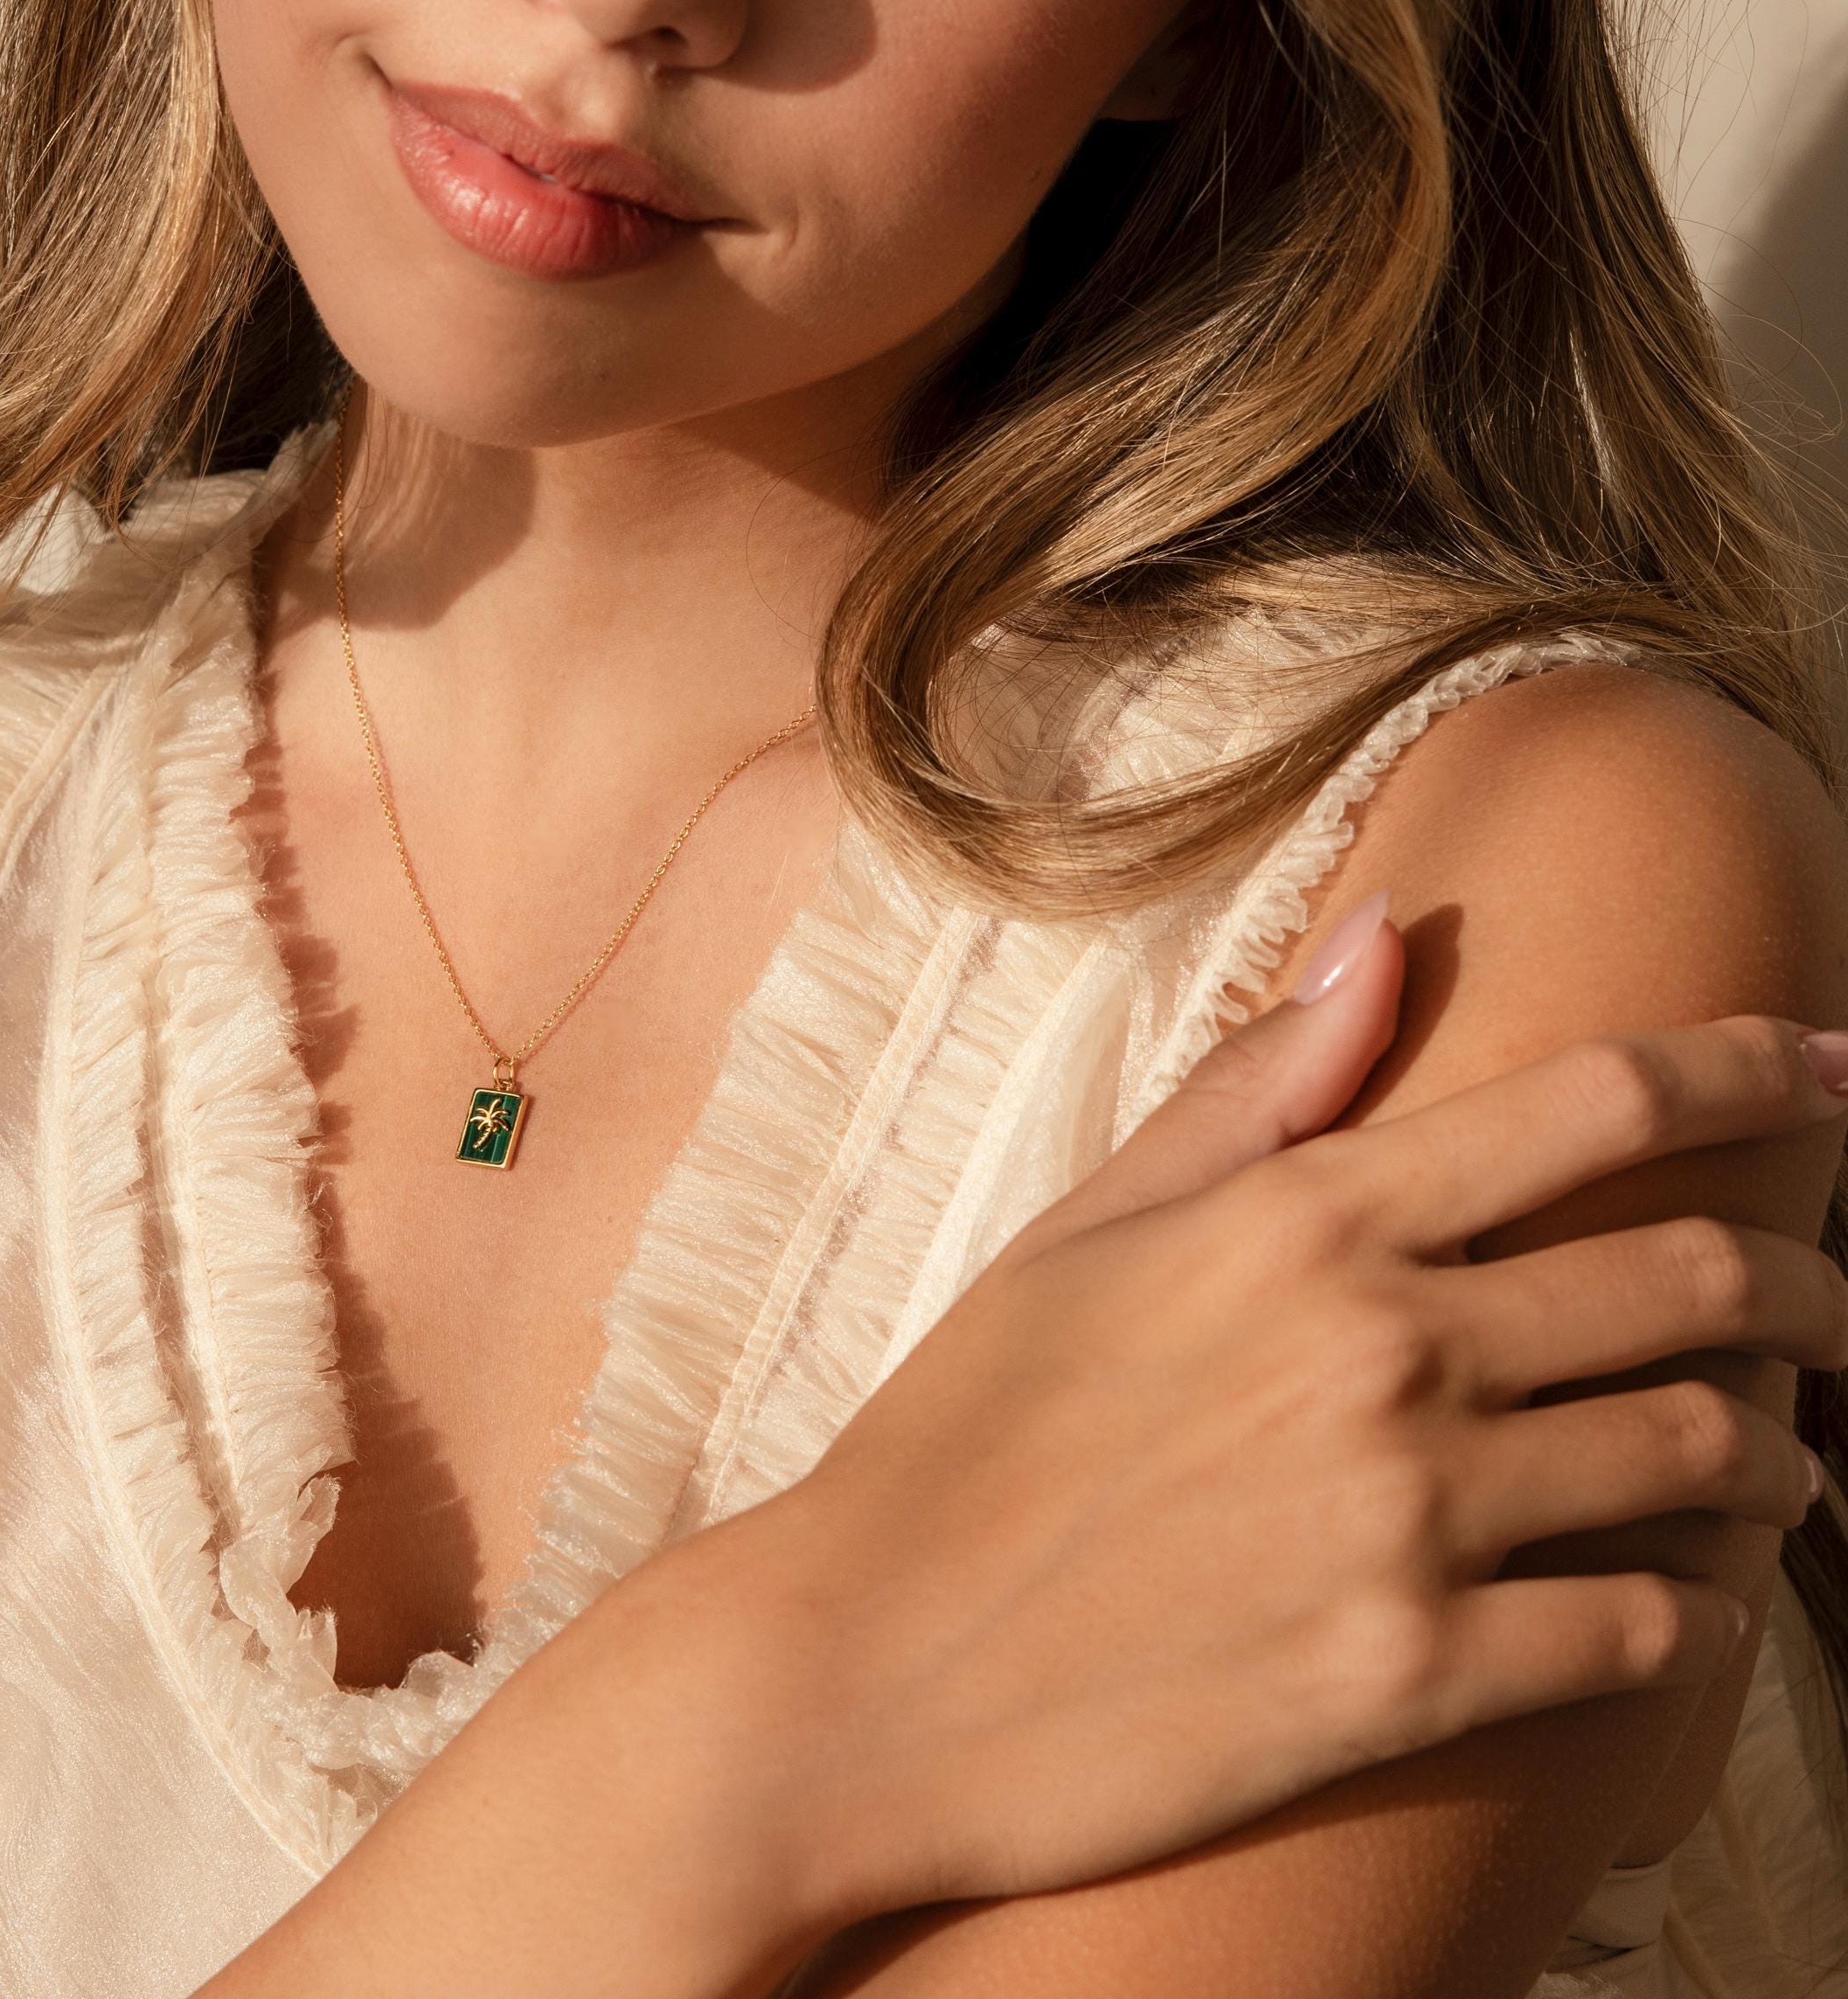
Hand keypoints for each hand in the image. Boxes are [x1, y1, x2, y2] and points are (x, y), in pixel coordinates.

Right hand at [742, 899, 1847, 1920]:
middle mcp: (1388, 1352)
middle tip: (1829, 1303)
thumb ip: (1252, 1084)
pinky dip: (1704, 1611)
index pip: (1606, 1103)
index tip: (1840, 1064)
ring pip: (1709, 1460)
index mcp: (1307, 1220)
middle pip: (1700, 1280)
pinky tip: (1687, 1601)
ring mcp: (1413, 1523)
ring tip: (1777, 1463)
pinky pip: (1654, 1636)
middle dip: (1809, 1284)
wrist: (868, 1667)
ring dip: (1777, 1455)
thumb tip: (1380, 935)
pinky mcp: (1420, 1684)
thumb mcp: (1085, 1226)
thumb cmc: (964, 1429)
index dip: (1758, 1065)